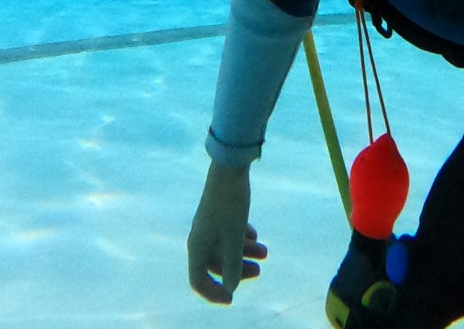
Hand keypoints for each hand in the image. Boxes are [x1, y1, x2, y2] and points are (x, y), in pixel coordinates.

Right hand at [187, 162, 266, 303]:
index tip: (232, 297)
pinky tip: (255, 235)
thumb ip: (232, 263)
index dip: (213, 293)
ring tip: (266, 251)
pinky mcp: (218, 212)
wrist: (229, 166)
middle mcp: (200, 237)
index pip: (198, 280)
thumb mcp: (234, 237)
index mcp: (197, 246)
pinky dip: (241, 237)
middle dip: (237, 270)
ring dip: (244, 252)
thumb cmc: (230, 203)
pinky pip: (227, 233)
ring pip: (224, 247)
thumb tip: (231, 286)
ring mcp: (209, 224)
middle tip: (260, 271)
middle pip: (215, 264)